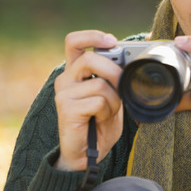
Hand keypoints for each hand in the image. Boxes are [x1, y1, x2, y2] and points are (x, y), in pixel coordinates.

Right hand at [53, 31, 123, 170]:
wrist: (87, 154)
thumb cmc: (100, 123)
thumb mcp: (112, 95)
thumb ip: (114, 77)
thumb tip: (127, 57)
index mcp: (75, 72)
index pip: (74, 42)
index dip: (93, 36)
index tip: (112, 40)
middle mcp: (66, 79)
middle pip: (92, 58)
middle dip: (115, 71)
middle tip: (122, 86)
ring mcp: (63, 93)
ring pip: (100, 84)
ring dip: (114, 100)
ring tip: (107, 112)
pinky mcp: (66, 108)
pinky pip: (98, 101)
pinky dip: (107, 111)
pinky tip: (99, 120)